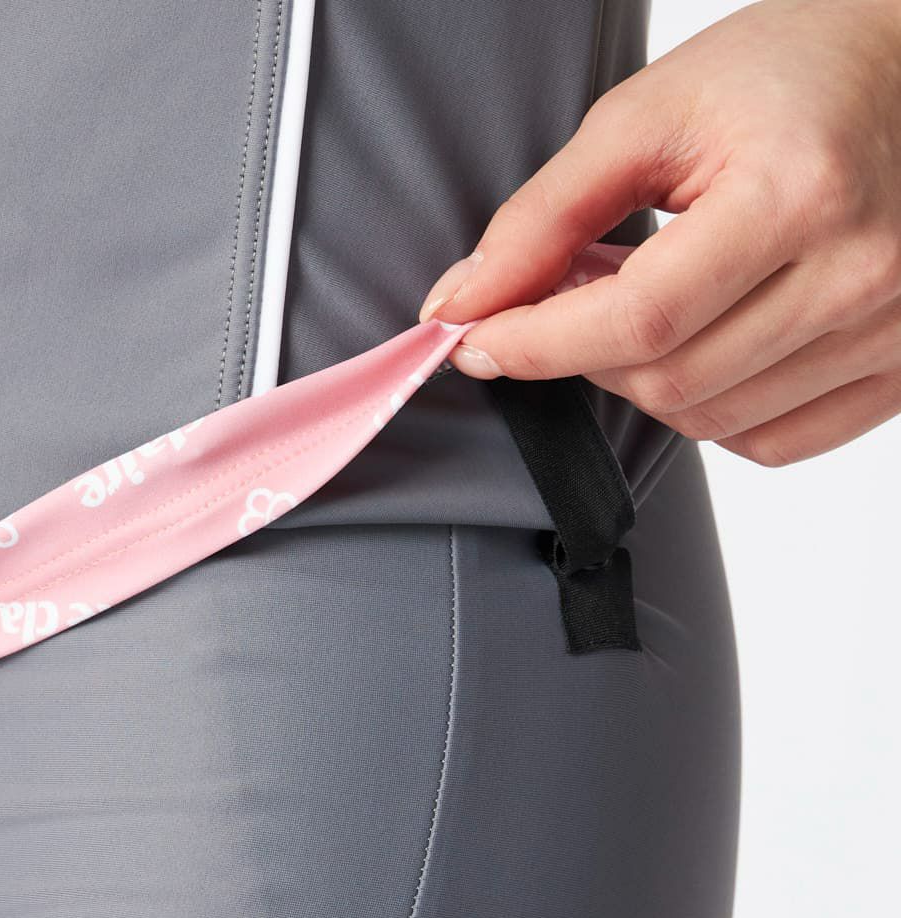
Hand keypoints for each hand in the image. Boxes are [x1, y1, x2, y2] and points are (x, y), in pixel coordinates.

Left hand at [417, 0, 900, 465]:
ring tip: (648, 298)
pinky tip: (705, 344)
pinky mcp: (899, 368)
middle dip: (587, 352)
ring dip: (645, 377)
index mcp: (799, 195)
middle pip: (669, 382)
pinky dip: (711, 411)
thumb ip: (546, 214)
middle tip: (572, 294)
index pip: (639, 319)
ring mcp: (889, 333)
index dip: (539, 342)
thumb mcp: (651, 114)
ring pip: (710, 420)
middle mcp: (858, 277)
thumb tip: (462, 303)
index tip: (477, 340)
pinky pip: (772, 441)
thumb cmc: (790, 74)